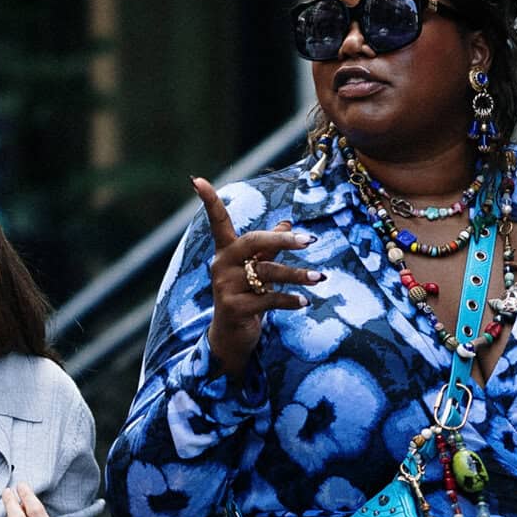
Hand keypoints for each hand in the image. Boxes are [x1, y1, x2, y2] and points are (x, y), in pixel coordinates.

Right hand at [192, 176, 318, 381]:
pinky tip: (304, 302)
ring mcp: (226, 287)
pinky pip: (268, 299)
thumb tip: (288, 223)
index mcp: (226, 251)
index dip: (208, 201)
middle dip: (282, 241)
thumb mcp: (256, 269)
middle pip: (253, 242)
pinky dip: (289, 300)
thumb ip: (270, 247)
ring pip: (267, 273)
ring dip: (296, 276)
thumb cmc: (246, 296)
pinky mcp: (234, 307)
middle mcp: (222, 265)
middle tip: (309, 241)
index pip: (217, 221)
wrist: (231, 337)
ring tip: (319, 278)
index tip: (197, 179)